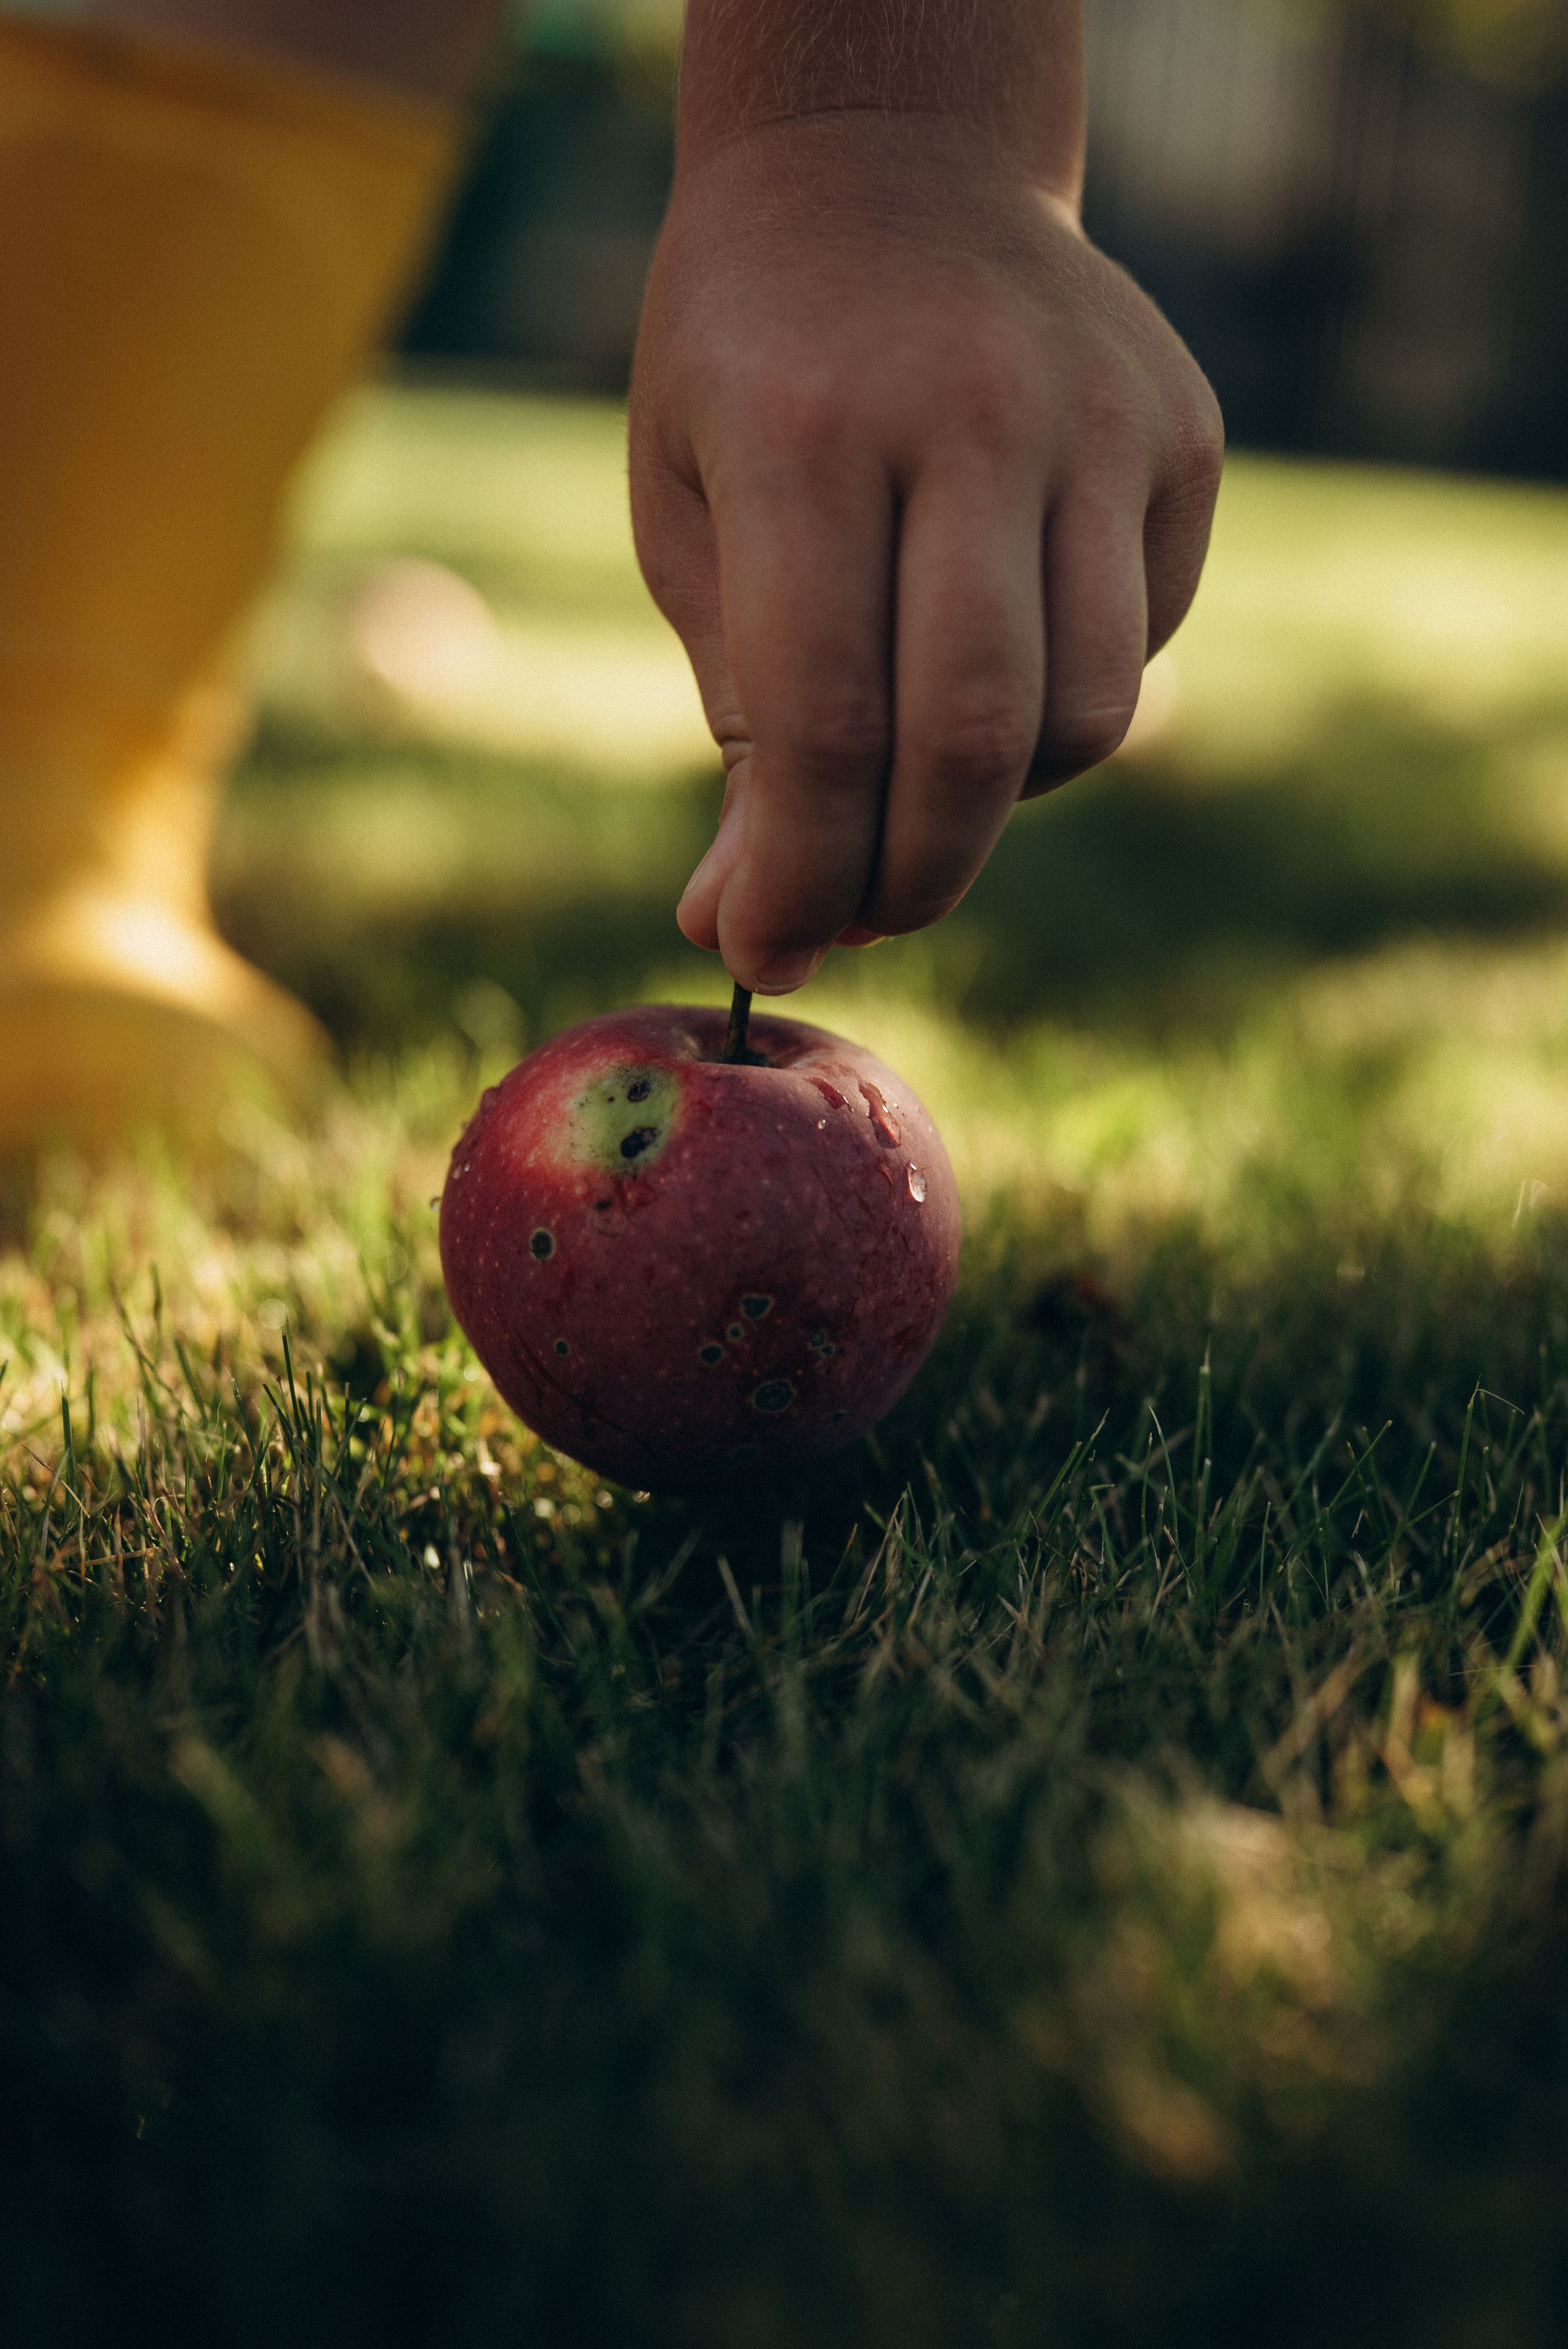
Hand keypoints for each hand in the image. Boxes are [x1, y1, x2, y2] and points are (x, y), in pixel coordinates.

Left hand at [629, 111, 1222, 994]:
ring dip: (995, 807)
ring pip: (1086, 718)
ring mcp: (1102, 418)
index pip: (827, 724)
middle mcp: (975, 414)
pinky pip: (1139, 650)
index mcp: (809, 428)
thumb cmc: (754, 367)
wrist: (885, 160)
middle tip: (854, 918)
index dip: (799, 877)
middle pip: (976, 739)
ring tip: (916, 777)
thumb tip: (744, 934)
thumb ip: (740, 720)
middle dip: (908, 878)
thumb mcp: (692, 521)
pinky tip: (991, 657)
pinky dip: (1061, 712)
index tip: (759, 951)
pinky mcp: (1183, 437)